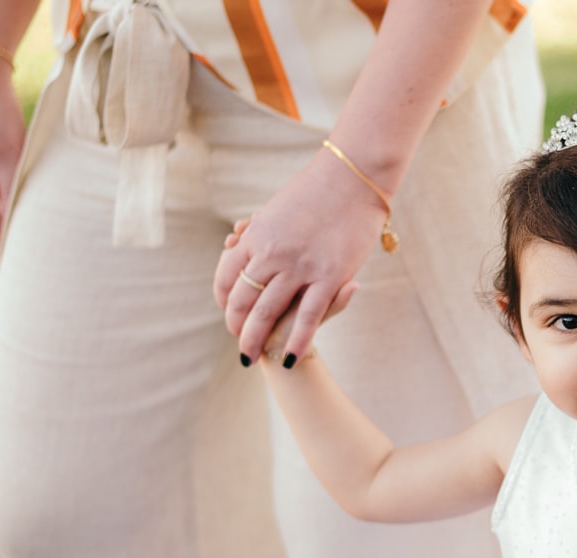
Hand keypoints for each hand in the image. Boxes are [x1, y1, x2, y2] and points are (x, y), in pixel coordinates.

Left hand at [212, 146, 389, 362]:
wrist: (353, 179)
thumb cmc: (317, 192)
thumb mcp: (278, 211)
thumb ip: (262, 234)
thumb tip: (240, 243)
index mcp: (256, 235)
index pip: (227, 275)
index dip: (223, 299)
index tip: (228, 312)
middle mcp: (272, 253)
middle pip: (243, 299)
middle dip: (237, 327)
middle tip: (240, 343)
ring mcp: (300, 266)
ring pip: (268, 312)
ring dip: (256, 339)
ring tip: (251, 357)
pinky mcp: (330, 277)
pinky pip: (308, 317)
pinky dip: (297, 341)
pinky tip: (290, 359)